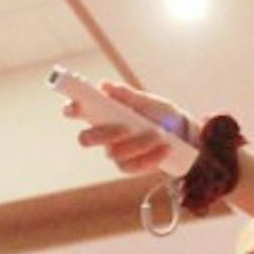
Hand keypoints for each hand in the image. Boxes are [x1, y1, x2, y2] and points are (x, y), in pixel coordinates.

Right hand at [67, 82, 197, 173]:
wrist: (181, 133)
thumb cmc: (158, 113)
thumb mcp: (147, 101)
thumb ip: (128, 95)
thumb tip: (105, 86)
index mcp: (102, 113)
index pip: (78, 111)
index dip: (72, 109)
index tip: (75, 108)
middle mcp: (103, 134)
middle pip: (86, 138)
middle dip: (101, 135)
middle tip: (124, 128)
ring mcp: (114, 151)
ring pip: (114, 153)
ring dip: (137, 144)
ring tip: (158, 134)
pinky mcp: (128, 166)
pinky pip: (133, 166)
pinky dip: (150, 157)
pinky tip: (165, 148)